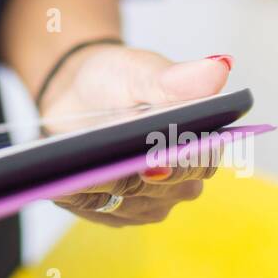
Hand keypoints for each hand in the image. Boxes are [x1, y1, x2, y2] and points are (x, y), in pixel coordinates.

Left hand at [41, 46, 232, 226]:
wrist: (78, 93)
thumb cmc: (117, 78)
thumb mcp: (141, 70)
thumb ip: (176, 78)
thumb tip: (219, 67)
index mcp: (200, 141)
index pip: (198, 163)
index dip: (177, 165)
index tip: (153, 161)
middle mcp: (182, 179)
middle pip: (161, 191)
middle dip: (130, 179)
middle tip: (100, 169)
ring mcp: (150, 200)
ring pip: (127, 204)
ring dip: (99, 190)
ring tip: (70, 175)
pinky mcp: (116, 211)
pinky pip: (97, 211)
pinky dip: (78, 197)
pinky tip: (58, 184)